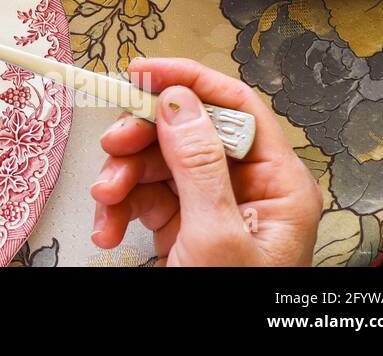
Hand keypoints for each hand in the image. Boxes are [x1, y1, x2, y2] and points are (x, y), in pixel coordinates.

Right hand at [90, 57, 321, 265]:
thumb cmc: (235, 310)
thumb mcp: (216, 237)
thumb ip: (199, 165)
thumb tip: (180, 101)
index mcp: (278, 185)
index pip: (236, 107)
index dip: (189, 81)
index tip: (142, 72)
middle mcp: (248, 190)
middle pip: (187, 131)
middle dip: (141, 139)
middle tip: (111, 145)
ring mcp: (214, 208)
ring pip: (157, 162)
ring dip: (121, 179)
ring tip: (105, 204)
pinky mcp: (185, 227)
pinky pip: (145, 196)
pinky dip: (118, 209)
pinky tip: (108, 229)